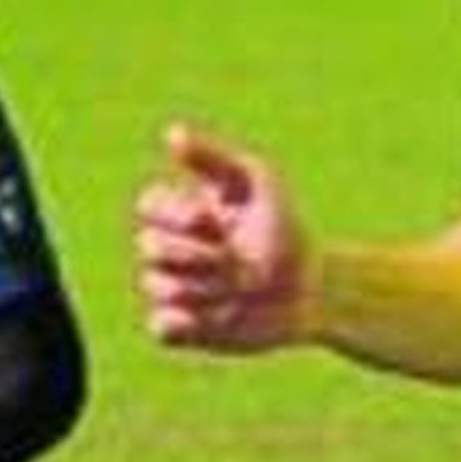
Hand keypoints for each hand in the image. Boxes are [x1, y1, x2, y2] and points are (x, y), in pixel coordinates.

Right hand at [134, 124, 313, 352]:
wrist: (311, 289)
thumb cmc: (285, 230)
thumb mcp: (257, 184)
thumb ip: (214, 158)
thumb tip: (171, 133)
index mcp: (181, 212)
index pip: (149, 206)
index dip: (176, 215)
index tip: (211, 222)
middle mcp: (170, 250)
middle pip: (149, 247)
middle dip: (198, 254)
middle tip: (239, 262)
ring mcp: (173, 289)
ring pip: (159, 286)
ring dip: (206, 288)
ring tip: (242, 288)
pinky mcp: (183, 328)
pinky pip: (162, 327)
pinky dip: (188, 322)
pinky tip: (222, 315)